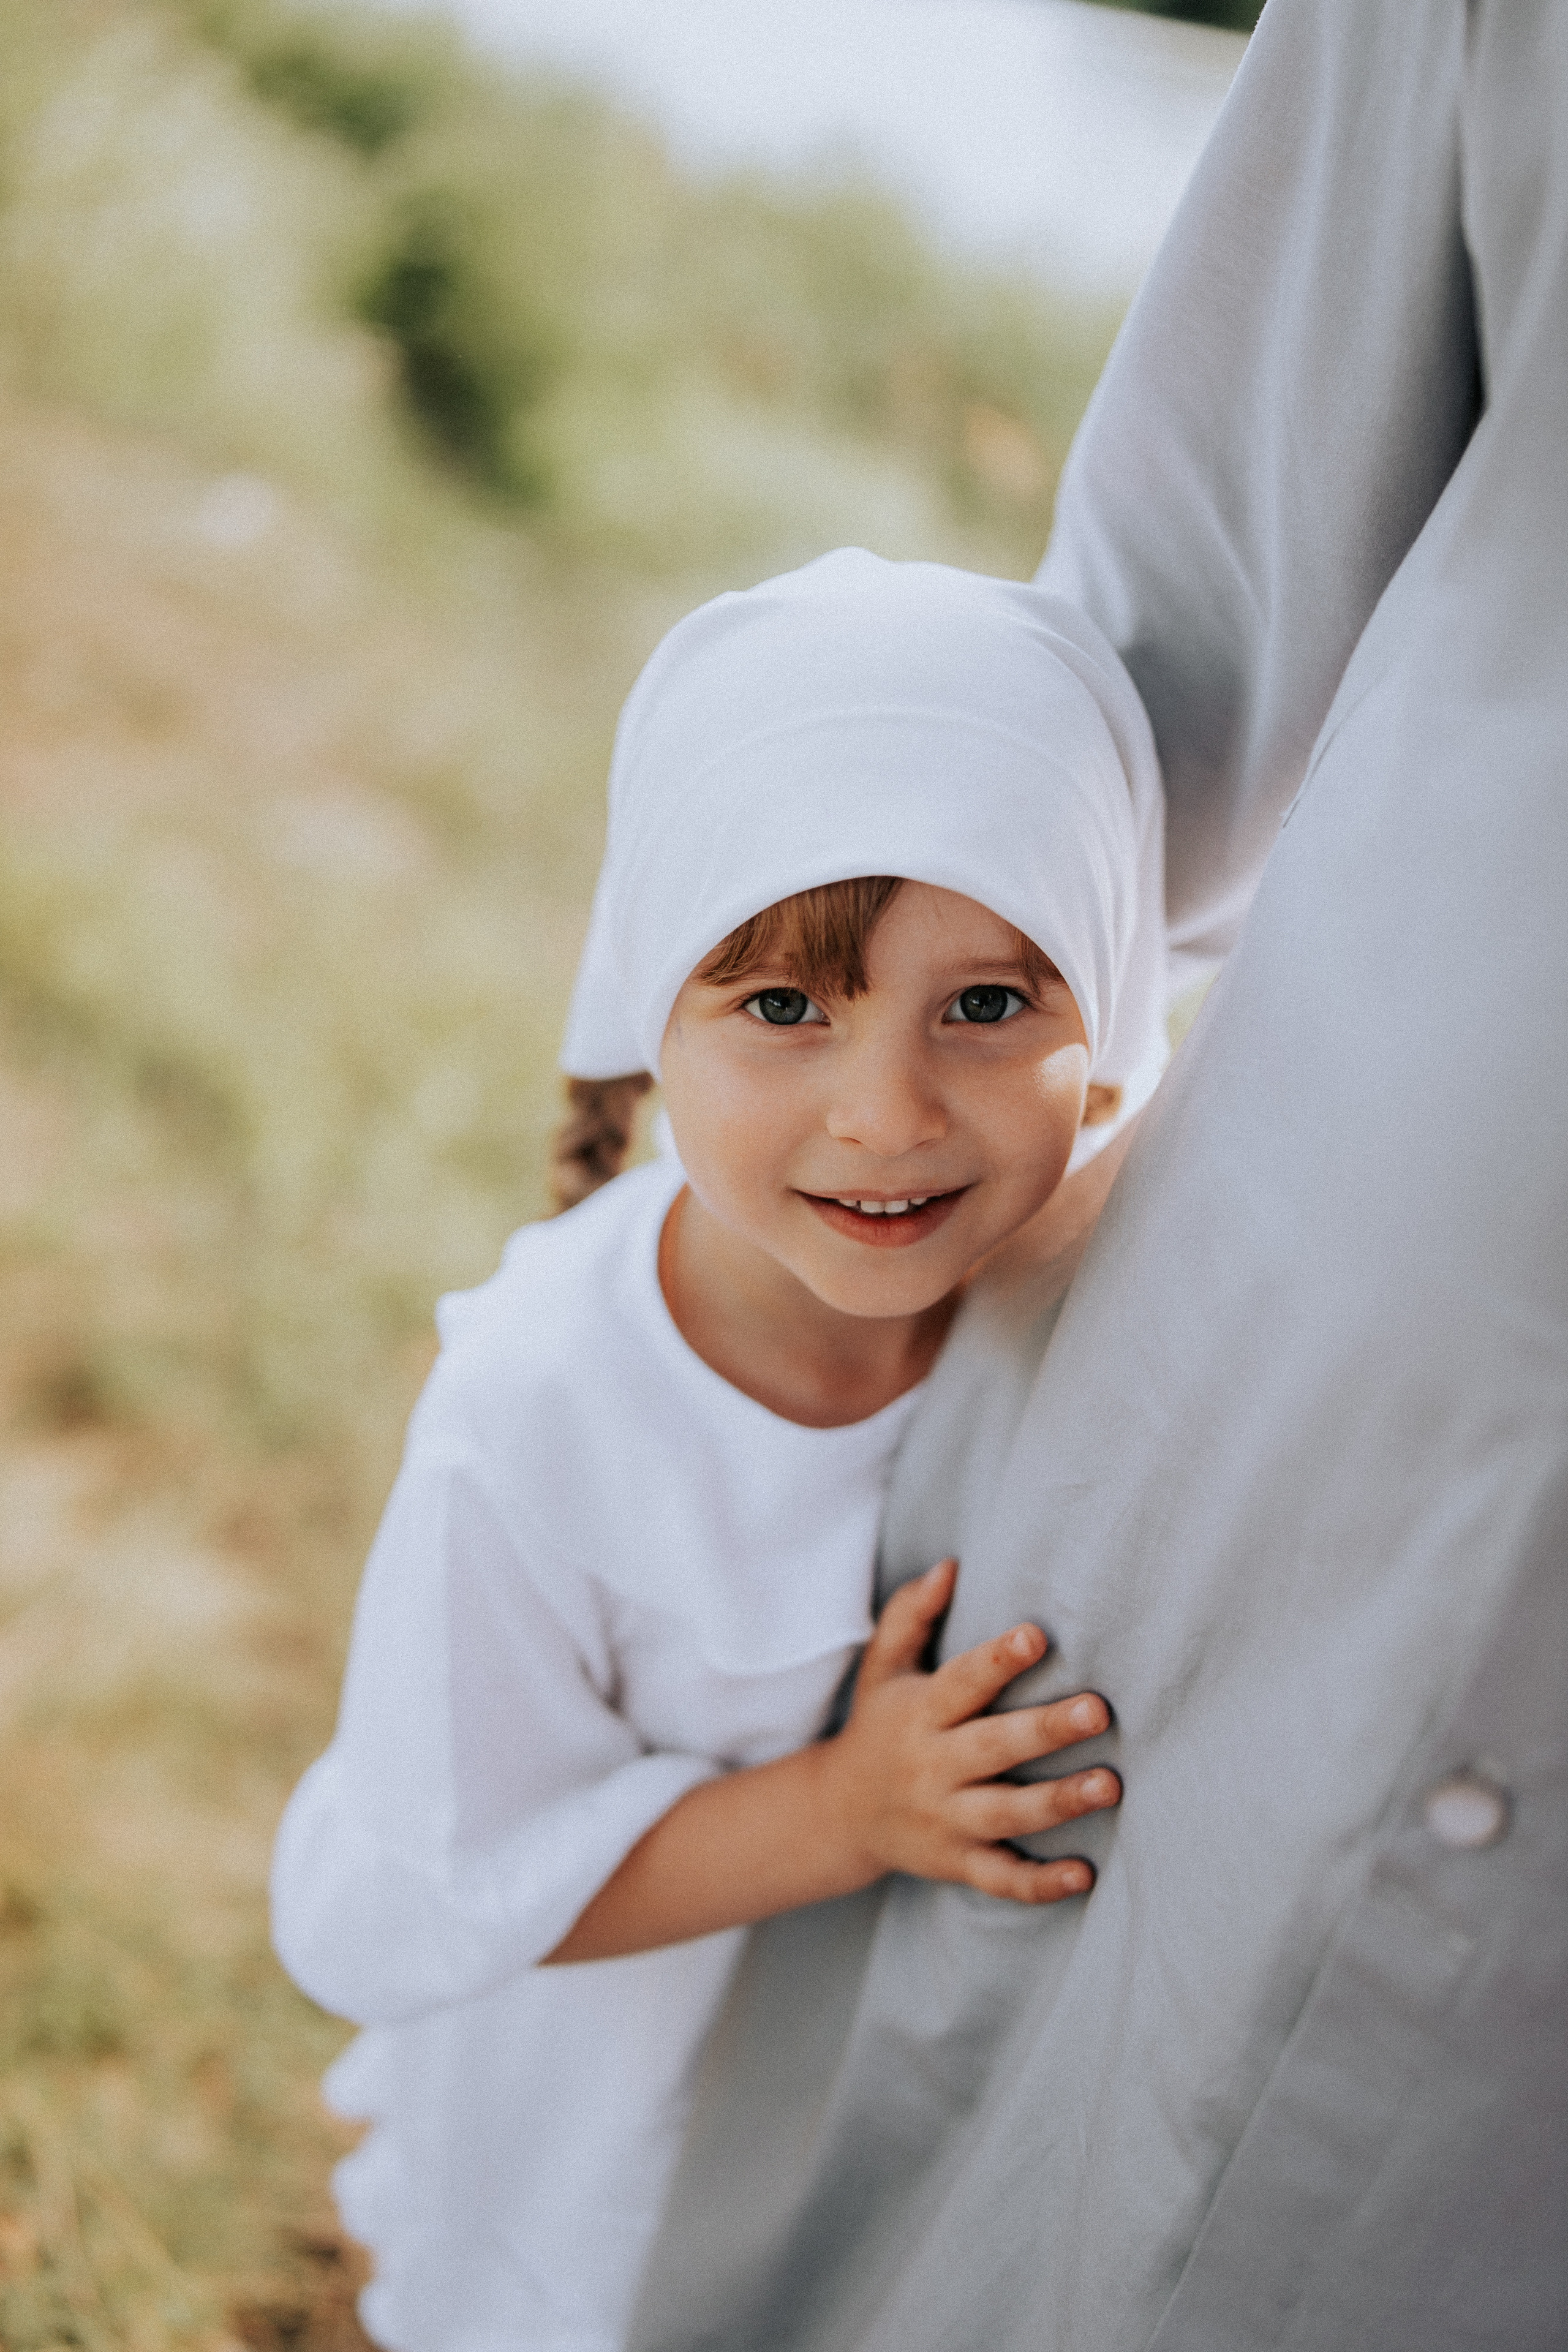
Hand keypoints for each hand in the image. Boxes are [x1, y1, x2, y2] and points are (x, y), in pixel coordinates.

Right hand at [822, 1558, 1118, 1903]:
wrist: (837, 1814)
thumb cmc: (878, 1725)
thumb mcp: (882, 1667)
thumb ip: (912, 1614)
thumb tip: (950, 1566)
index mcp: (921, 1712)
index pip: (962, 1682)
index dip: (998, 1659)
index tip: (1037, 1635)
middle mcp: (933, 1766)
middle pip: (994, 1746)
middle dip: (1046, 1730)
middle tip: (1098, 1710)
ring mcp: (945, 1819)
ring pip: (1006, 1813)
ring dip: (1058, 1802)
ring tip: (1110, 1785)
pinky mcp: (955, 1862)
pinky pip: (999, 1878)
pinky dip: (1039, 1883)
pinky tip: (1084, 1875)